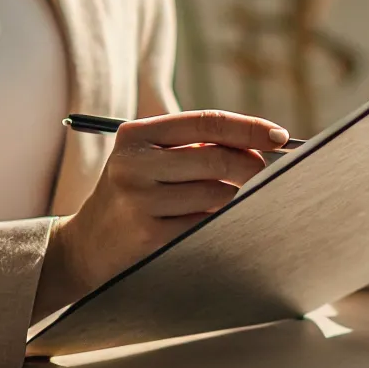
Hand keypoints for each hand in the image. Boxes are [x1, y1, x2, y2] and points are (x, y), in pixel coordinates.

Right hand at [35, 110, 288, 318]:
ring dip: (232, 200)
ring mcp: (139, 200)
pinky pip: (206, 224)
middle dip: (250, 168)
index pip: (206, 122)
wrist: (87, 245)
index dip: (249, 128)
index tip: (281, 137)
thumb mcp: (152, 160)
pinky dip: (218, 223)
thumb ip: (198, 147)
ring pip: (217, 194)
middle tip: (263, 176)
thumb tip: (264, 147)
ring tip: (218, 205)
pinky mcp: (148, 235)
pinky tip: (210, 224)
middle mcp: (133, 163)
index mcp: (137, 134)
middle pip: (217, 159)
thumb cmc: (137, 194)